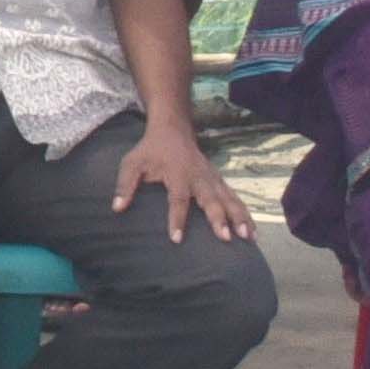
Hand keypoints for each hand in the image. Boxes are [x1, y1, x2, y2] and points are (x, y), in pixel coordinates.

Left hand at [113, 114, 253, 243]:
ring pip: (229, 199)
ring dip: (239, 218)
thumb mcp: (132, 163)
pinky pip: (235, 199)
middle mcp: (199, 177)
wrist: (173, 129)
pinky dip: (245, 214)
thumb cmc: (150, 150)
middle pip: (211, 199)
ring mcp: (212, 179)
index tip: (176, 238)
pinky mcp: (219, 182)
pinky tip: (252, 232)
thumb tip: (117, 208)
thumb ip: (125, 184)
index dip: (176, 219)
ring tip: (247, 238)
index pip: (177, 199)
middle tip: (226, 237)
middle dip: (219, 218)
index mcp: (177, 174)